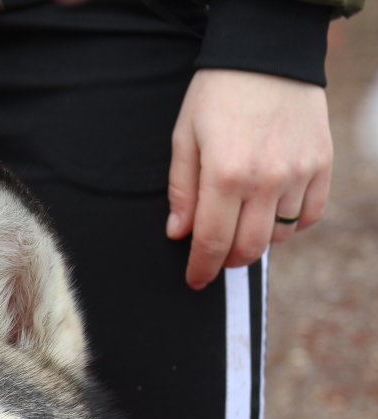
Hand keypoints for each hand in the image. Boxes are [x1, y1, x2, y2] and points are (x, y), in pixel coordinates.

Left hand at [167, 68, 332, 289]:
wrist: (267, 54)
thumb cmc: (216, 95)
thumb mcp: (184, 138)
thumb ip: (181, 191)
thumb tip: (179, 234)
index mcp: (225, 174)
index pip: (212, 241)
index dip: (201, 268)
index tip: (194, 281)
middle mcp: (266, 179)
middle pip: (248, 248)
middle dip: (226, 260)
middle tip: (214, 257)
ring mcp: (300, 172)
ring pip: (279, 236)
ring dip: (257, 240)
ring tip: (240, 224)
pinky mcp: (322, 164)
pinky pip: (309, 215)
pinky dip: (290, 225)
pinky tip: (271, 213)